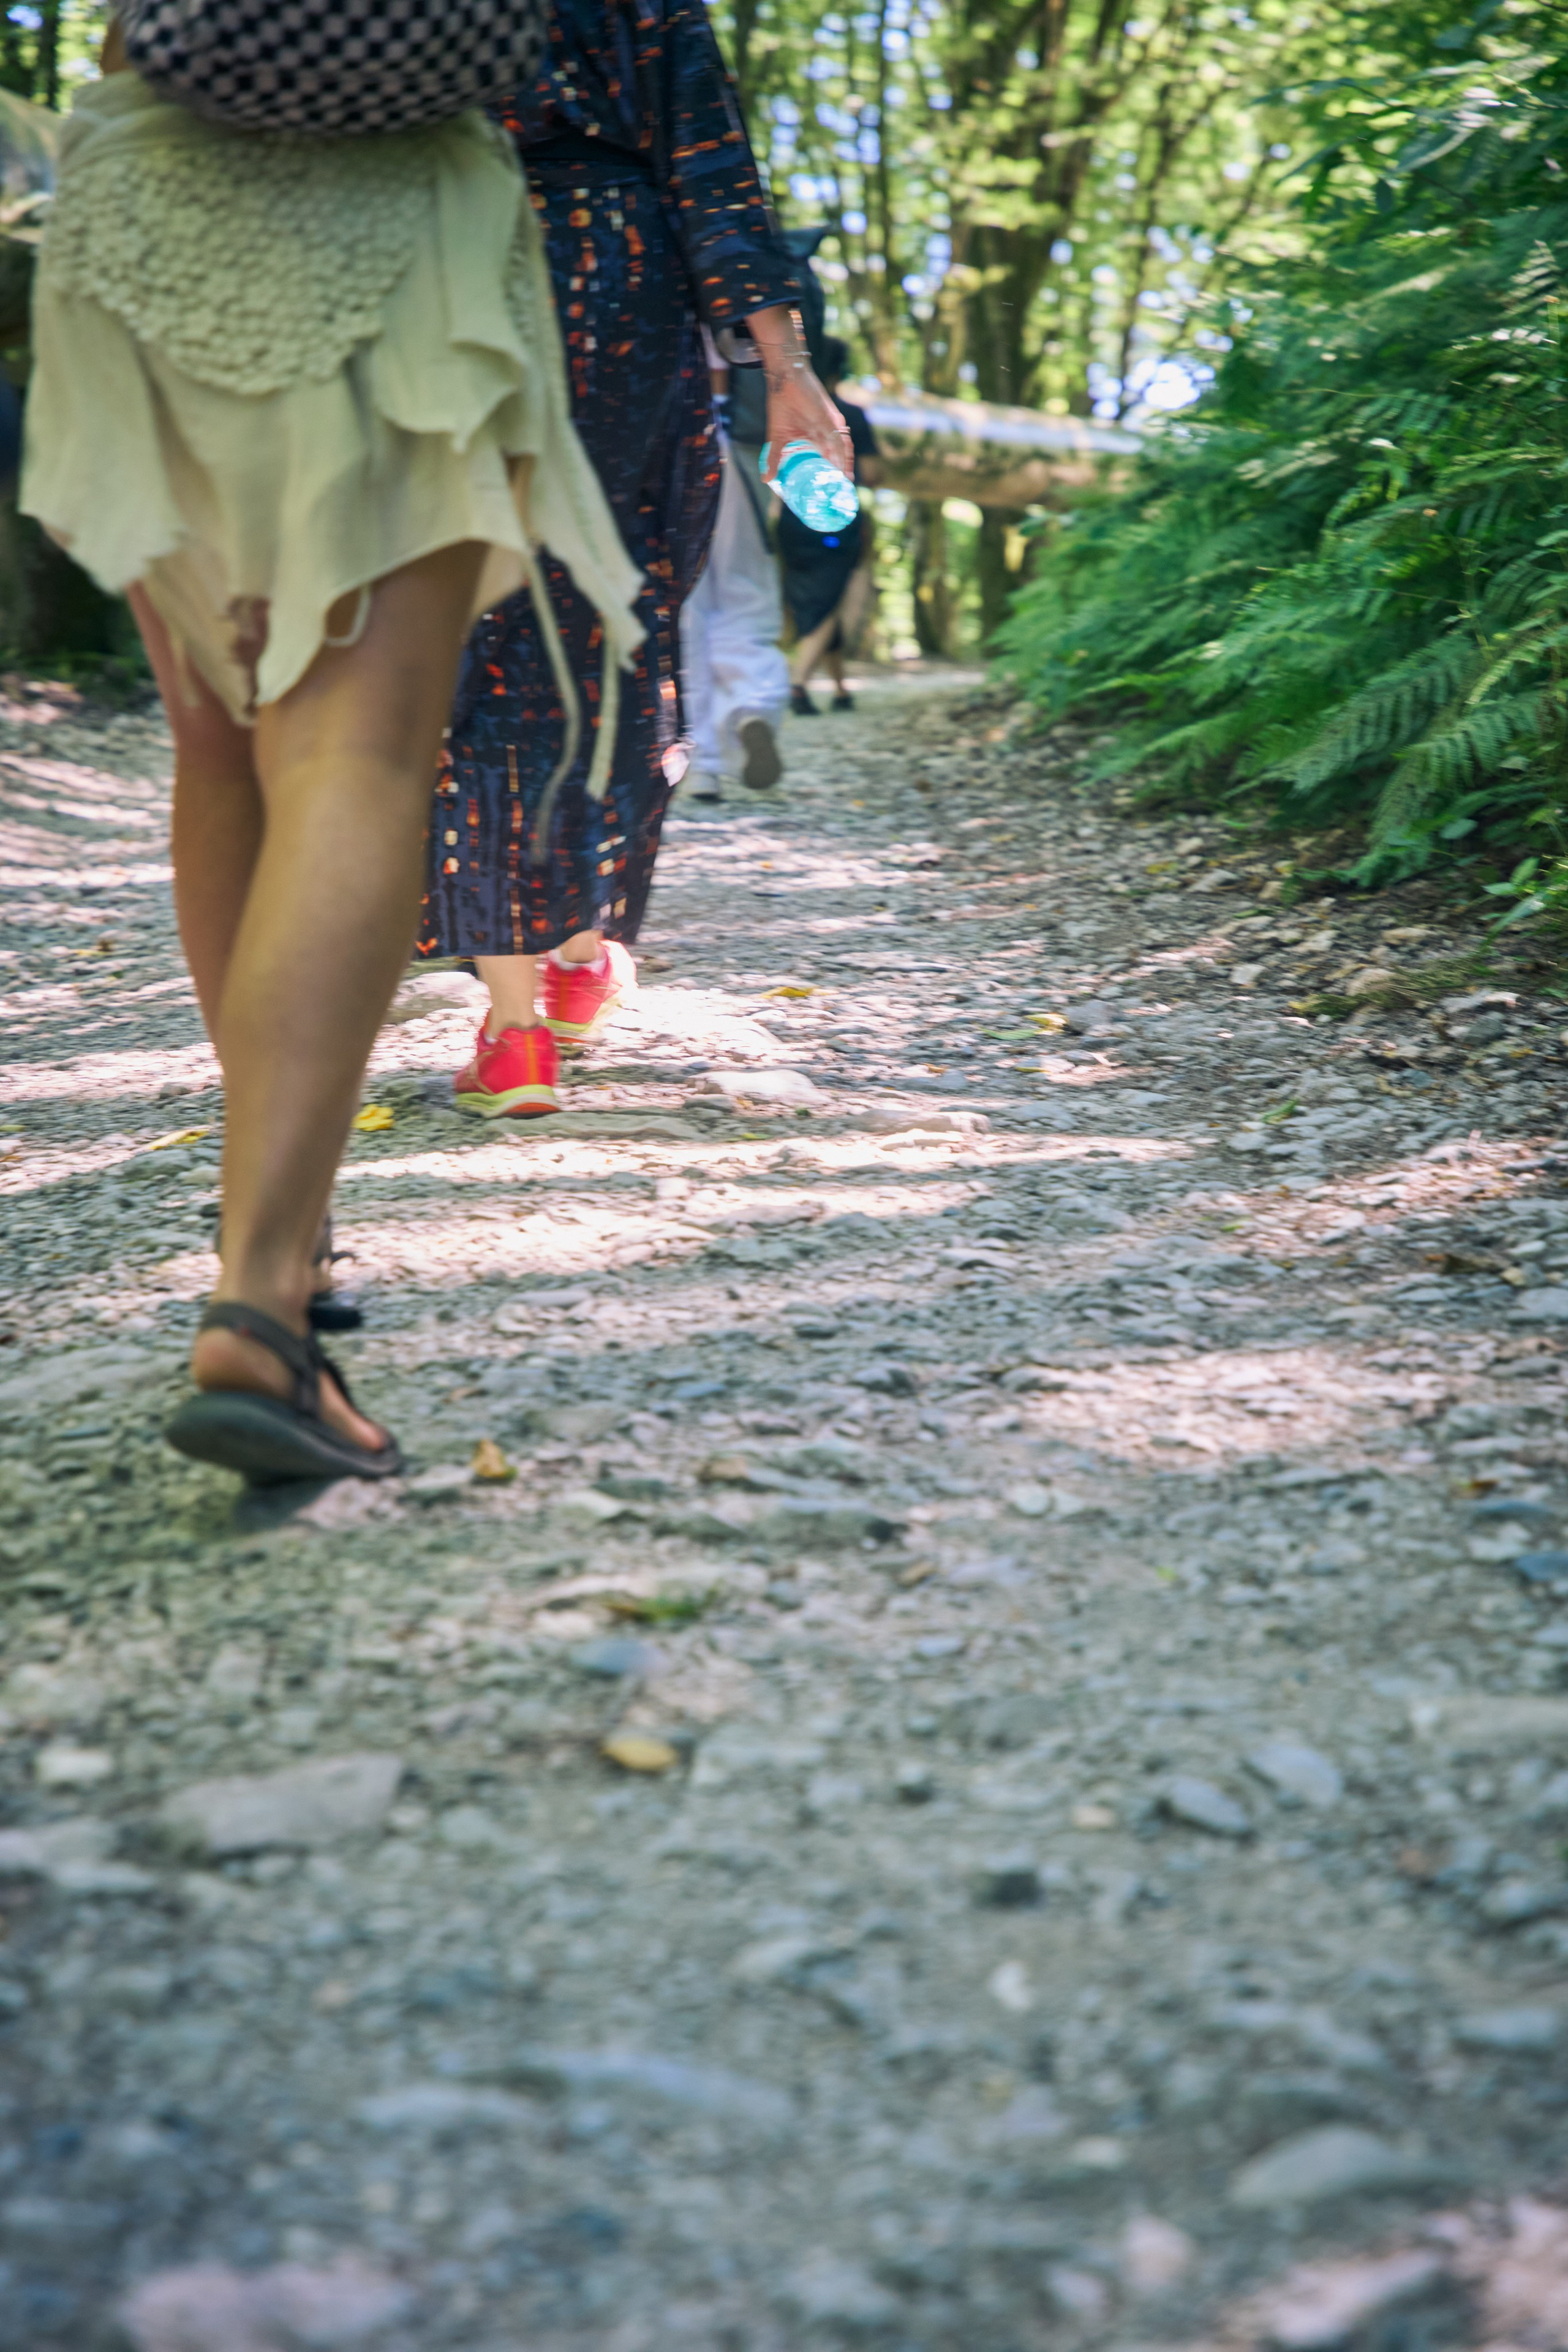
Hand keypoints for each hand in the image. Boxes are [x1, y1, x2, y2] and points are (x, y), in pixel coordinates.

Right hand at [763, 368, 852, 484]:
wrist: (785, 379)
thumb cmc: (782, 405)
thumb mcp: (777, 438)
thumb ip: (774, 458)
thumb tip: (766, 480)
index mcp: (816, 437)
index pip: (827, 459)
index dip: (829, 473)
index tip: (829, 490)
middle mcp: (826, 433)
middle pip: (838, 456)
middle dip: (841, 473)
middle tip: (840, 491)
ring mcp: (830, 426)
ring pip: (843, 450)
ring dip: (845, 466)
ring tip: (844, 483)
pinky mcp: (831, 419)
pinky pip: (840, 440)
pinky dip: (842, 455)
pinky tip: (842, 469)